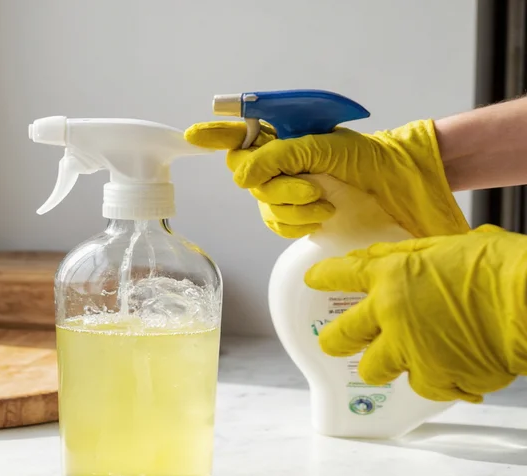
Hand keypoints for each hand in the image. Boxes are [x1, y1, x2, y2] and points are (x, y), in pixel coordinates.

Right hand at [184, 119, 468, 238]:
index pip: (237, 133)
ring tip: (324, 202)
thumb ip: (279, 155)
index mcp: (281, 137)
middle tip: (310, 186)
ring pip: (263, 204)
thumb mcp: (323, 147)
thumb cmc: (366, 159)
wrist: (399, 187)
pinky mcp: (295, 217)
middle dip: (276, 185)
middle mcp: (277, 163)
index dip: (214, 135)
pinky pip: (277, 225)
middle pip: (245, 176)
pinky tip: (319, 217)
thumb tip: (242, 176)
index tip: (193, 136)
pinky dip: (297, 223)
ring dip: (293, 207)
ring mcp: (284, 191)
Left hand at [305, 225, 526, 402]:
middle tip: (337, 341)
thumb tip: (381, 257)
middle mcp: (391, 315)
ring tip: (406, 357)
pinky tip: (452, 368)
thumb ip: (408, 257)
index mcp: (392, 276)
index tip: (313, 280)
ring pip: (374, 370)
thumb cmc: (503, 267)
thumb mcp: (449, 246)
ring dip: (386, 365)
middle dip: (333, 341)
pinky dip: (436, 380)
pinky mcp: (437, 380)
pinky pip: (423, 388)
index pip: (340, 274)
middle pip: (339, 338)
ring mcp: (411, 351)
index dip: (322, 277)